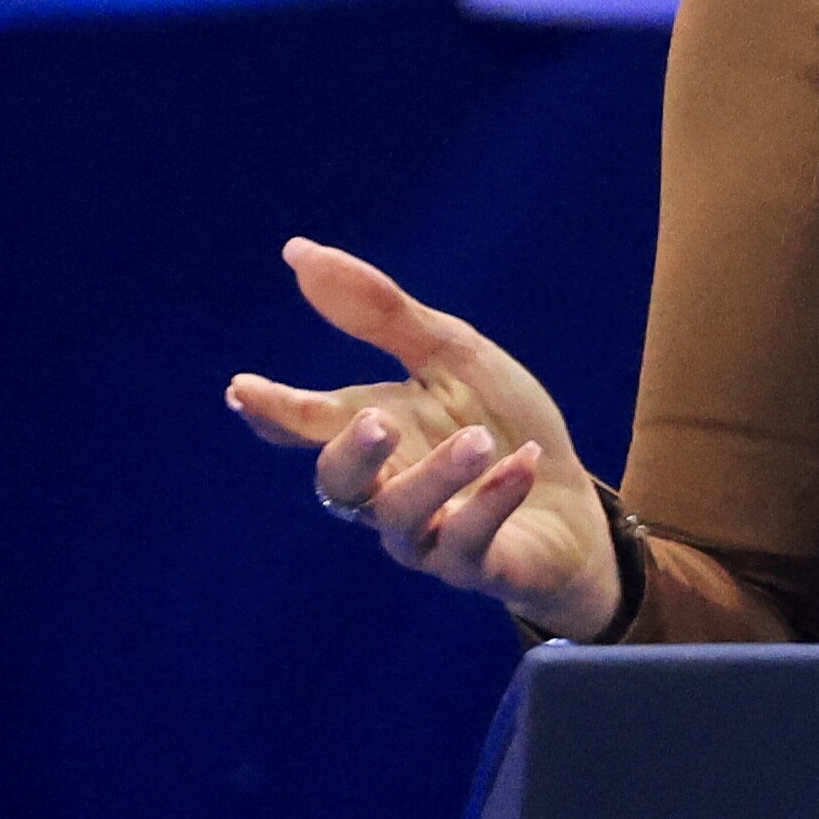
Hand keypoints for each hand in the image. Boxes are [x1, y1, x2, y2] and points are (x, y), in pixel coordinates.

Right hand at [225, 236, 624, 636]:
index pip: (310, 424)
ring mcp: (428, 535)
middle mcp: (387, 489)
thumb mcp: (452, 357)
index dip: (274, 411)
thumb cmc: (501, 426)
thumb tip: (299, 252)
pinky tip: (523, 463)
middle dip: (350, 454)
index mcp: (374, 431)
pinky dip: (494, 500)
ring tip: (476, 439)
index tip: (243, 389)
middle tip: (374, 421)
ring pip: (402, 518)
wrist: (575, 501)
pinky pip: (469, 543)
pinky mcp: (476, 566)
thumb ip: (381, 313)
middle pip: (340, 484)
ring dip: (437, 476)